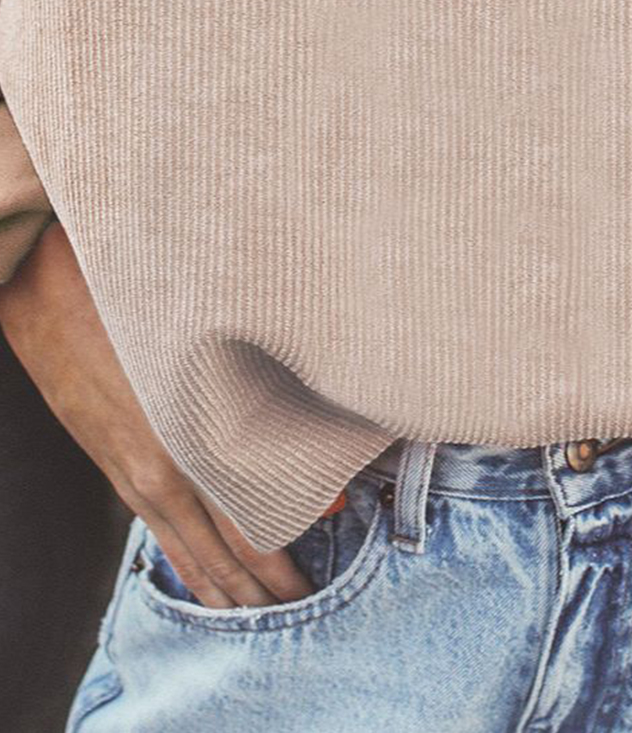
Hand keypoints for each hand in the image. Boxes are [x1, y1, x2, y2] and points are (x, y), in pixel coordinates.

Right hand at [0, 220, 315, 608]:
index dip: (284, 556)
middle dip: (262, 586)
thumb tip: (318, 461)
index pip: (248, 524)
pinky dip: (188, 559)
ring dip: (225, 582)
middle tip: (302, 609)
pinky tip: (202, 575)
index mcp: (188, 440)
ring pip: (186, 548)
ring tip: (260, 608)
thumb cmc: (135, 298)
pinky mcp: (116, 464)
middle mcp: (159, 471)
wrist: (45, 286)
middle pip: (221, 551)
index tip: (321, 573)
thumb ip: (266, 395)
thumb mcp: (208, 342)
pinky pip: (158, 530)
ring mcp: (133, 472)